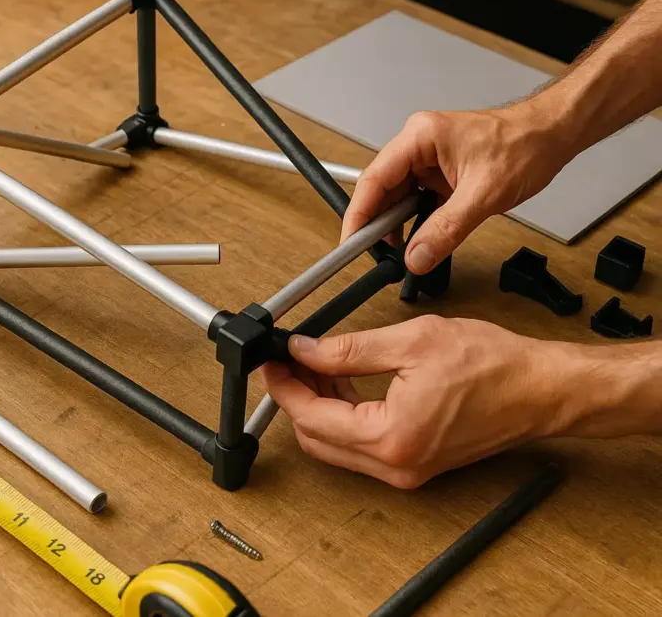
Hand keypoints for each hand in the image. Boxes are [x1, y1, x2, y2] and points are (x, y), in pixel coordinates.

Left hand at [262, 316, 583, 487]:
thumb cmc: (494, 366)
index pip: (311, 417)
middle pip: (317, 438)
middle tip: (291, 360)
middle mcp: (395, 465)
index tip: (272, 362)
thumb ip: (348, 349)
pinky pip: (362, 445)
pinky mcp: (415, 464)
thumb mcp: (411, 341)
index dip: (284, 386)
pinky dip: (345, 415)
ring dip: (320, 406)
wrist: (541, 390)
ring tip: (317, 363)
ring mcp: (405, 470)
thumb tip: (305, 350)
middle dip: (297, 397)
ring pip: (336, 444)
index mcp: (390, 438)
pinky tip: (344, 381)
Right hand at [343, 103, 573, 273]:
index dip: (358, 214)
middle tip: (376, 254)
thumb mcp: (483, 196)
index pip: (373, 180)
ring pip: (398, 196)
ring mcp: (428, 157)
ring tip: (402, 250)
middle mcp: (418, 143)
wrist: (554, 135)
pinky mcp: (440, 171)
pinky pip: (416, 198)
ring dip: (399, 224)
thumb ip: (445, 230)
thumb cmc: (526, 145)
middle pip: (381, 189)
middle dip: (378, 224)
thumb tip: (416, 257)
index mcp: (419, 137)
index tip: (351, 241)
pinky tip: (420, 238)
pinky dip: (416, 220)